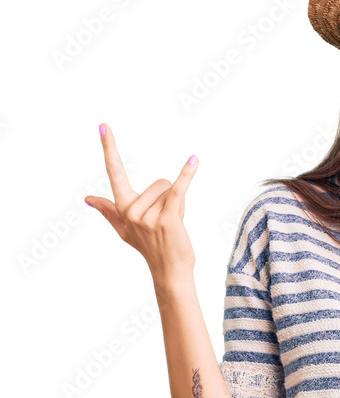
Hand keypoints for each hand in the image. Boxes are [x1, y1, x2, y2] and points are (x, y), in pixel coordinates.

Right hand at [84, 122, 198, 284]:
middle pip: (159, 183)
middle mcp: (132, 211)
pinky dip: (187, 175)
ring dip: (178, 206)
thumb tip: (88, 199)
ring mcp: (148, 216)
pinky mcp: (168, 218)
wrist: (170, 272)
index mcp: (123, 208)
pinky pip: (178, 190)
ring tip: (173, 226)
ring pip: (170, 190)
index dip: (109, 148)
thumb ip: (108, 211)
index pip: (115, 173)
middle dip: (169, 200)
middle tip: (166, 223)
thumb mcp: (124, 230)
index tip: (103, 126)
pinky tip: (193, 159)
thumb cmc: (150, 249)